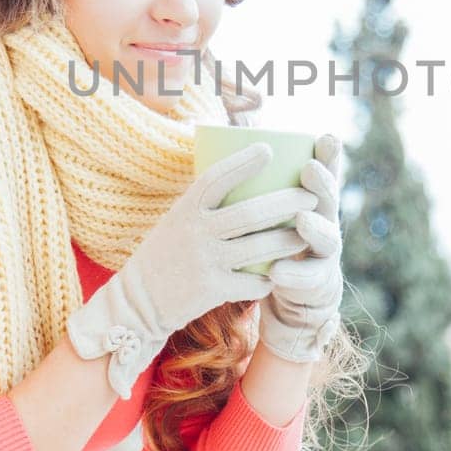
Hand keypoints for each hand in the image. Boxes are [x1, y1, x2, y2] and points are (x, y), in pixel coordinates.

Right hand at [65, 142, 316, 399]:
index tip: (268, 149)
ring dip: (289, 240)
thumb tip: (244, 172)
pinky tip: (280, 273)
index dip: (242, 162)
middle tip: (311, 197)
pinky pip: (253, 282)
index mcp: (186, 209)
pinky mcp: (212, 291)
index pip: (216, 177)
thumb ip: (207, 203)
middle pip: (251, 213)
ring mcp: (205, 262)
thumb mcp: (178, 219)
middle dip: (287, 203)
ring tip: (307, 234)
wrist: (138, 301)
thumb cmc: (166, 252)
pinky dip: (269, 278)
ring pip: (260, 248)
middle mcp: (196, 232)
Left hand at [257, 134, 344, 362]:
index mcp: (312, 196)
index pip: (326, 170)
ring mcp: (322, 252)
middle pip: (329, 199)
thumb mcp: (267, 198)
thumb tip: (238, 106)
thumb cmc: (272, 231)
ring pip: (326, 238)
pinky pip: (305, 280)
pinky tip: (278, 273)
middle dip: (323, 183)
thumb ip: (256, 160)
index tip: (325, 137)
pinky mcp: (314, 282)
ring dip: (315, 228)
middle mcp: (323, 219)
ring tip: (302, 221)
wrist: (290, 286)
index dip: (330, 154)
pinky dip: (292, 276)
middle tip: (309, 170)